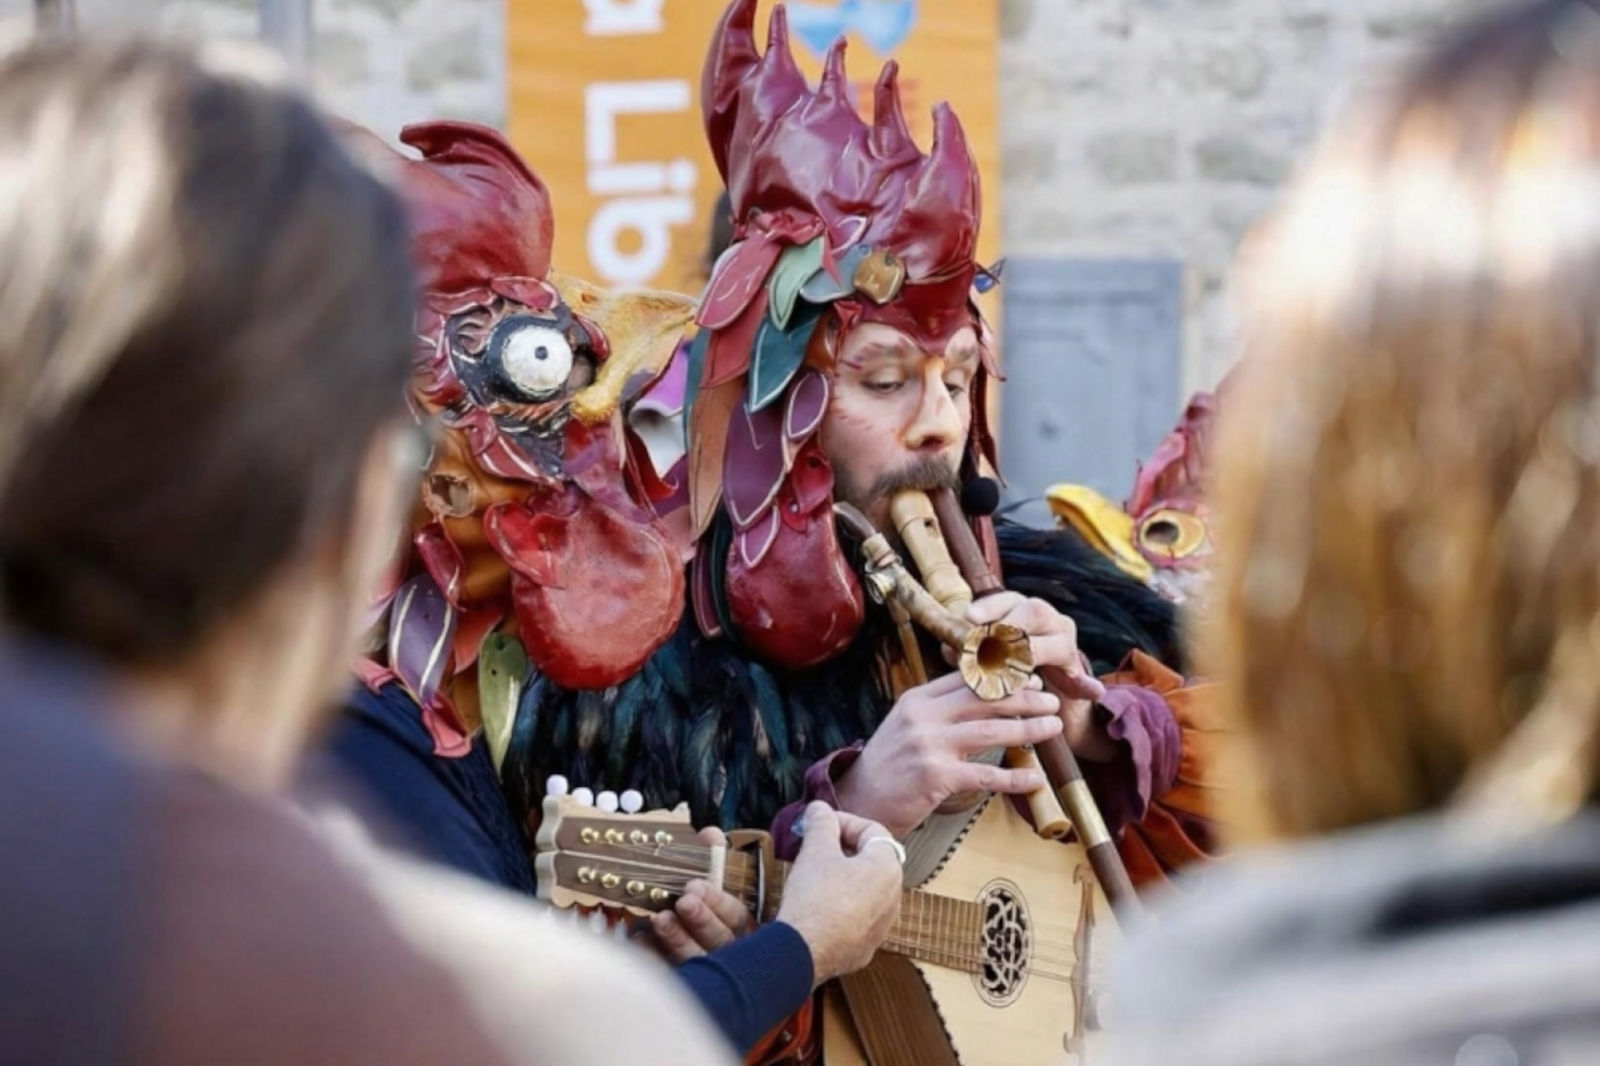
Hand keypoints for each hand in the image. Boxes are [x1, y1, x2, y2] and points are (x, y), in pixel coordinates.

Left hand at [647, 826, 756, 962]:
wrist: (687, 950)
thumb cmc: (704, 911)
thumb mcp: (711, 883)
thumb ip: (712, 858)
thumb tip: (711, 834)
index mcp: (739, 928)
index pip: (735, 917)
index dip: (718, 901)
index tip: (696, 886)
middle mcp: (728, 953)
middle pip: (721, 940)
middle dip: (702, 920)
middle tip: (684, 901)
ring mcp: (707, 973)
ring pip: (697, 960)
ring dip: (679, 939)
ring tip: (661, 919)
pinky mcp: (685, 984)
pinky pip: (670, 974)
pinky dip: (654, 957)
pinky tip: (641, 941)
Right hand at [776, 802, 902, 985]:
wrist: (804, 953)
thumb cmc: (815, 897)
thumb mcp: (815, 851)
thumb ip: (821, 823)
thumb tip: (820, 808)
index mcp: (887, 868)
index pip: (873, 831)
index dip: (844, 821)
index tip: (819, 823)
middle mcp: (894, 898)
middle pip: (871, 861)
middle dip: (843, 849)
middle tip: (815, 847)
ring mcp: (882, 927)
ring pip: (865, 891)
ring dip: (843, 879)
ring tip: (814, 877)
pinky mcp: (865, 948)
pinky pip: (857, 918)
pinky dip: (841, 907)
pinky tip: (817, 908)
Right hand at [834, 670, 1063, 837]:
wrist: (858, 802)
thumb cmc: (887, 768)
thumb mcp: (906, 727)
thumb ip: (937, 711)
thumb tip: (978, 701)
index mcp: (916, 700)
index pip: (966, 679)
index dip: (1003, 678)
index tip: (1030, 677)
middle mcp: (922, 717)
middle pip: (983, 699)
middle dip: (1023, 697)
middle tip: (1051, 699)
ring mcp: (928, 746)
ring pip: (990, 731)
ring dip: (1028, 728)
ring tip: (1052, 727)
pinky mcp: (935, 777)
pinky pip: (985, 774)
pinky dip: (1014, 777)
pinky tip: (1036, 778)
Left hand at [965, 593, 1115, 760]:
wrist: (1035, 682)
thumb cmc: (995, 661)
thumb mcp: (977, 652)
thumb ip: (964, 647)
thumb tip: (949, 648)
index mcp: (1019, 607)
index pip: (1004, 599)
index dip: (989, 607)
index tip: (969, 616)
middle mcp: (1046, 618)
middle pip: (1034, 611)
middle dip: (1012, 627)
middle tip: (991, 644)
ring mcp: (1065, 642)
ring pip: (1057, 642)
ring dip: (1035, 657)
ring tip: (1014, 672)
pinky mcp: (1076, 669)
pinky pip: (1083, 678)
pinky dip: (1087, 686)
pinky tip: (1093, 692)